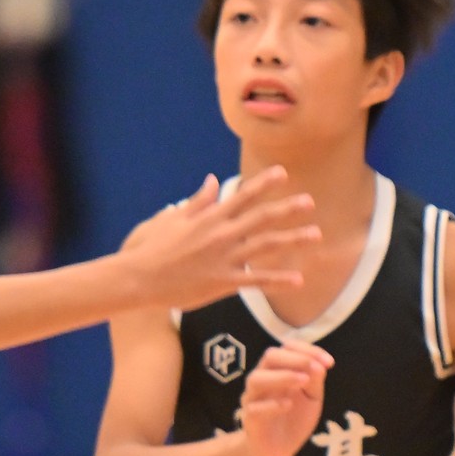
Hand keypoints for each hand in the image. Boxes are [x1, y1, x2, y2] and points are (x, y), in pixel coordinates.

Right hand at [116, 170, 318, 310]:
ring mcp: (224, 259)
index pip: (243, 195)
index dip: (264, 183)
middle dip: (287, 209)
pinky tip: (298, 279)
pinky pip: (256, 281)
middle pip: (261, 218)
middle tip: (310, 202)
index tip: (283, 173)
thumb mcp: (172, 218)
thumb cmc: (152, 247)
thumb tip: (213, 181)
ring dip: (293, 239)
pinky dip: (278, 279)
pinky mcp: (223, 282)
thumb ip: (198, 201)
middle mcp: (221, 235)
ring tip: (316, 235)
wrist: (139, 278)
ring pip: (265, 246)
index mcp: (210, 217)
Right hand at [238, 343, 331, 455]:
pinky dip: (272, 404)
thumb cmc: (293, 419)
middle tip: (314, 367)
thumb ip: (315, 381)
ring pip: (257, 378)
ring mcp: (253, 399)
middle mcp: (263, 379)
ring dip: (282, 376)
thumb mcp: (312, 398)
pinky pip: (255, 408)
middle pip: (270, 356)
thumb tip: (321, 365)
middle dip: (295, 358)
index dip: (308, 350)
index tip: (329, 362)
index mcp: (279, 370)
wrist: (277, 450)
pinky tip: (288, 405)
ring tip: (303, 381)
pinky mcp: (250, 419)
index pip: (288, 348)